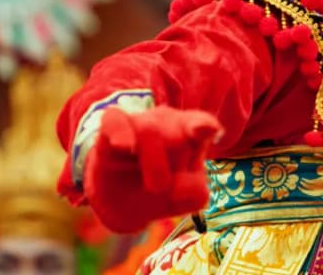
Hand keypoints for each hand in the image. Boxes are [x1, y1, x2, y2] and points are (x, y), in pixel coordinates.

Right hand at [83, 106, 221, 232]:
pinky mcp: (113, 125)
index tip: (209, 131)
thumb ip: (193, 192)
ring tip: (153, 186)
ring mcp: (141, 119)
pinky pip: (116, 121)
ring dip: (153, 166)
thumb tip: (177, 187)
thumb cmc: (162, 191)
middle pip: (178, 139)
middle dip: (173, 170)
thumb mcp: (185, 200)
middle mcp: (169, 120)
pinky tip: (123, 145)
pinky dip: (121, 132)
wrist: (121, 203)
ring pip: (150, 132)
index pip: (202, 122)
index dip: (204, 126)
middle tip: (164, 187)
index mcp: (193, 132)